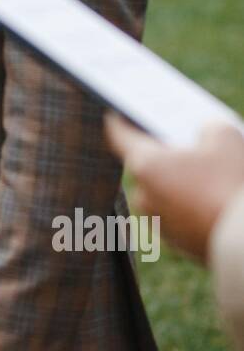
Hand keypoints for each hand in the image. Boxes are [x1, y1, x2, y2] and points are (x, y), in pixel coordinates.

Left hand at [104, 113, 243, 264]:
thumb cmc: (232, 184)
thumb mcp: (225, 137)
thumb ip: (207, 127)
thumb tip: (203, 132)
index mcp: (145, 165)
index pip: (118, 135)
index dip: (120, 118)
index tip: (119, 108)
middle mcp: (144, 195)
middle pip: (146, 164)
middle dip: (163, 151)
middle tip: (177, 133)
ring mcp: (159, 222)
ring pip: (164, 190)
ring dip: (179, 179)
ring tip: (205, 163)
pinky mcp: (178, 242)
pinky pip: (179, 212)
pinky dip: (190, 202)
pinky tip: (212, 192)